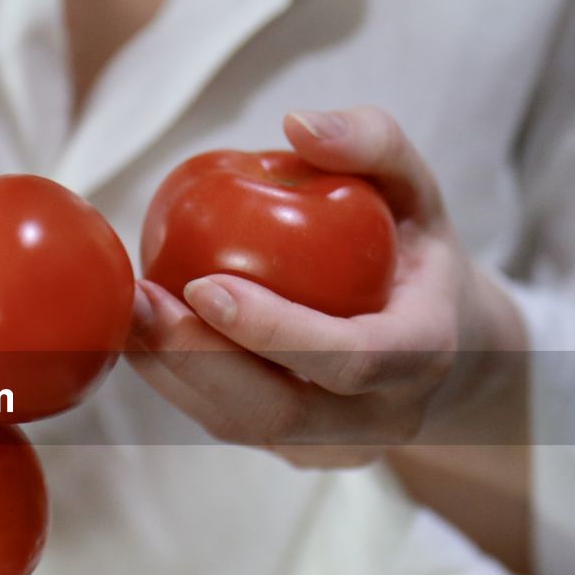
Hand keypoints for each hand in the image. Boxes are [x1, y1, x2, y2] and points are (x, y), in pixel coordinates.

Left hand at [127, 107, 527, 468]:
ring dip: (169, 371)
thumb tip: (296, 122)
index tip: (202, 284)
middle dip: (195, 358)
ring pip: (238, 427)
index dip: (274, 331)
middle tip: (135, 299)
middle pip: (276, 412)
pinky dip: (174, 379)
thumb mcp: (419, 191)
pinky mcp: (292, 452)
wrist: (451, 351)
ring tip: (122, 311)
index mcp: (424, 353)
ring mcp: (332, 447)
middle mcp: (378, 417)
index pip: (349, 359)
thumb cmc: (419, 256)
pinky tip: (138, 332)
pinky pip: (224, 424)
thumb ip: (374, 144)